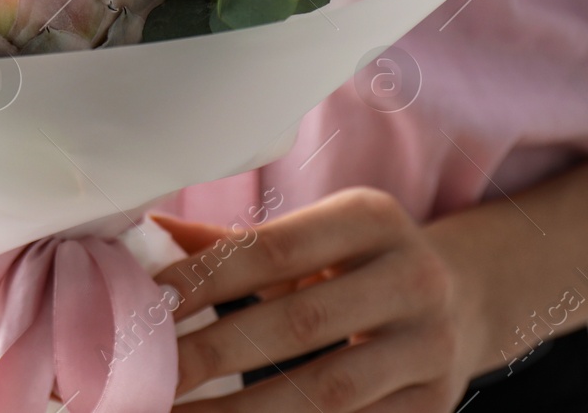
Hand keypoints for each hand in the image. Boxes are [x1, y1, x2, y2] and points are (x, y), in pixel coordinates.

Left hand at [152, 188, 483, 411]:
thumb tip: (148, 234)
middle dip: (211, 355)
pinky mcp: (436, 405)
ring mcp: (431, 347)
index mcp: (370, 218)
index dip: (205, 279)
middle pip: (296, 324)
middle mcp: (412, 278)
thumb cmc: (353, 263)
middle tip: (150, 376)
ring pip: (324, 392)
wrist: (463, 300)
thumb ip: (233, 241)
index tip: (148, 307)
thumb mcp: (310, 235)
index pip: (272, 248)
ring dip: (240, 412)